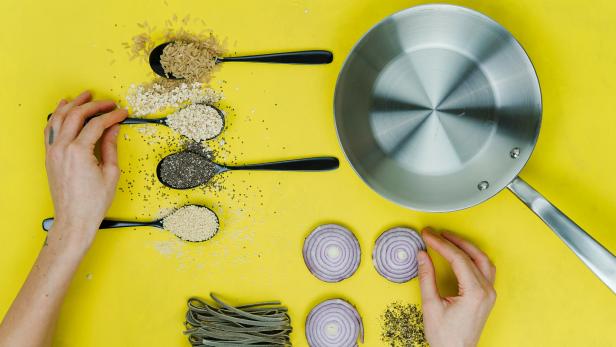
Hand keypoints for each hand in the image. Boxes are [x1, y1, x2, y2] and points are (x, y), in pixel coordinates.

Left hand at [45, 91, 126, 249]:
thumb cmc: (92, 202)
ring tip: (85, 96)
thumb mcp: (110, 173)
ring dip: (73, 104)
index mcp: (79, 152)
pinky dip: (57, 115)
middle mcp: (62, 148)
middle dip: (94, 105)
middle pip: (77, 115)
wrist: (74, 219)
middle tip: (108, 102)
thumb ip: (110, 146)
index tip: (122, 113)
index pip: (97, 124)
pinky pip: (50, 128)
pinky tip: (64, 108)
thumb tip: (113, 129)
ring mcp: (53, 151)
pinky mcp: (50, 156)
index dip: (112, 116)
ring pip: (59, 117)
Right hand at [417, 228, 495, 346]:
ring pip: (482, 260)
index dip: (441, 244)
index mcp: (474, 292)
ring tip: (449, 239)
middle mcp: (486, 291)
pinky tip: (461, 254)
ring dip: (466, 247)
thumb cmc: (446, 336)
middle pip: (472, 255)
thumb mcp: (431, 305)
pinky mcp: (487, 296)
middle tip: (436, 233)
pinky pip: (485, 269)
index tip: (428, 235)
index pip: (458, 258)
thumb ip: (427, 277)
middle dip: (453, 241)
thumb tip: (423, 256)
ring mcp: (489, 294)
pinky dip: (473, 257)